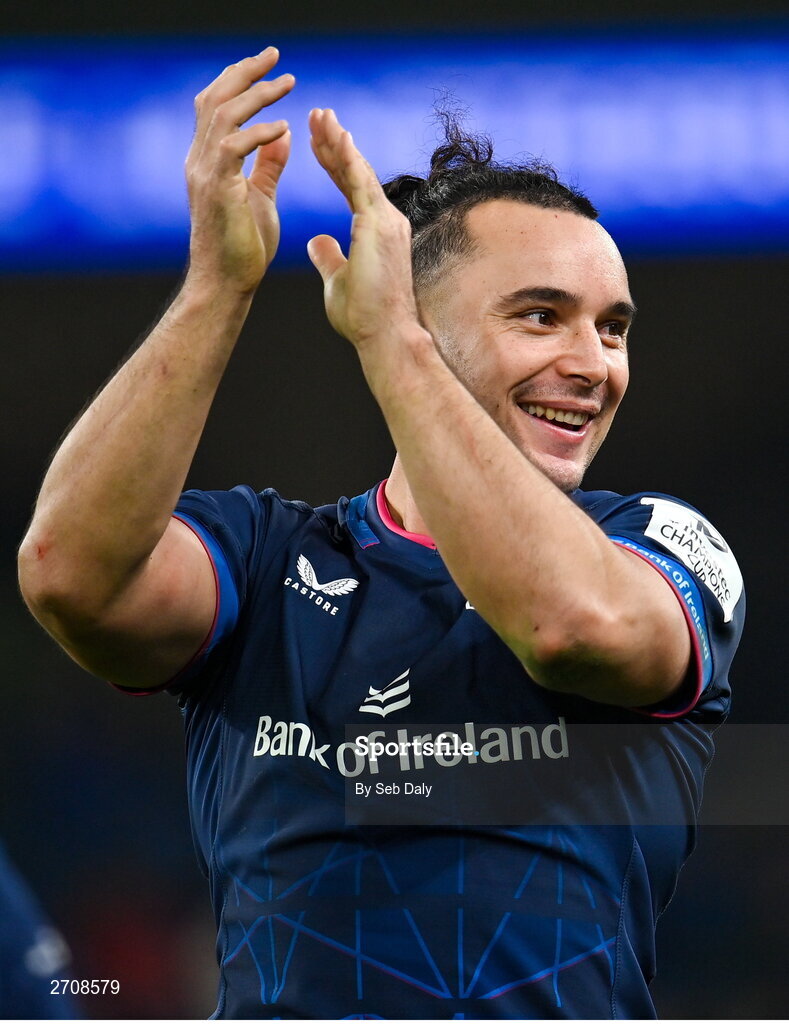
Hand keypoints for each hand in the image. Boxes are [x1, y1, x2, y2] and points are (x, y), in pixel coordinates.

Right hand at [185, 48, 293, 295]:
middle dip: (245, 72)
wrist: (226, 284)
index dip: (239, 80)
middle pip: (215, 98)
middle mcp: (200, 160)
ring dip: (257, 94)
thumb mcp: (260, 198)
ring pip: (223, 114)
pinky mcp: (216, 188)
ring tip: (287, 84)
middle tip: (276, 55)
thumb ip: (267, 166)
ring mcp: (204, 173)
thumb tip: (283, 135)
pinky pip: (234, 146)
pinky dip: (258, 132)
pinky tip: (283, 127)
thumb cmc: (243, 249)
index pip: (217, 106)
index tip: (268, 65)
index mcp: (208, 160)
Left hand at [307, 108, 421, 349]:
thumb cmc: (365, 318)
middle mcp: (386, 220)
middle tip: (317, 114)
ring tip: (320, 114)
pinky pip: (361, 184)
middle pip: (356, 172)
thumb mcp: (338, 281)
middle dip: (334, 142)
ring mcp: (387, 221)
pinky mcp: (380, 226)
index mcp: (376, 230)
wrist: (386, 336)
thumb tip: (315, 242)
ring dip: (338, 141)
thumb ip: (329, 257)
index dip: (333, 162)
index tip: (316, 140)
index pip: (351, 186)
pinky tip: (335, 135)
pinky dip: (347, 157)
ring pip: (359, 171)